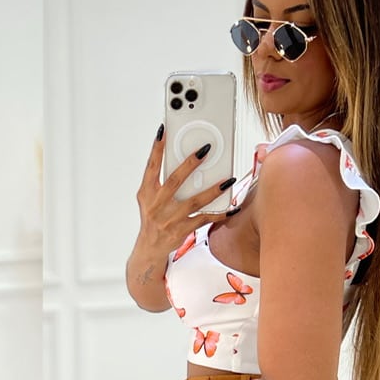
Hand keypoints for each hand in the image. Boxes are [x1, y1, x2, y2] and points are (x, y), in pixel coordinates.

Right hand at [132, 128, 237, 270]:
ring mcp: (170, 218)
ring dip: (213, 190)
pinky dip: (219, 214)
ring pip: (195, 201)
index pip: (151, 167)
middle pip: (175, 181)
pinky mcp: (182, 230)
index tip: (163, 130)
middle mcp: (157, 205)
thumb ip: (161, 181)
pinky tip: (232, 207)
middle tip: (206, 149)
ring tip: (228, 180)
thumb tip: (181, 159)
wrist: (149, 248)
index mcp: (147, 192)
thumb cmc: (153, 217)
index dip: (156, 148)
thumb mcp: (149, 198)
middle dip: (190, 164)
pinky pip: (204, 219)